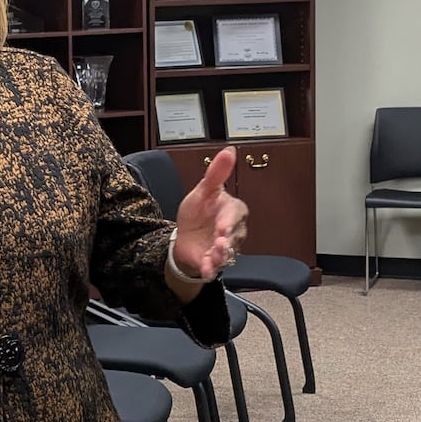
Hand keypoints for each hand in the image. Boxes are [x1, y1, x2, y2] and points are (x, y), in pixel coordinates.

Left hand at [173, 147, 248, 278]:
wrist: (184, 235)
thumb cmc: (198, 211)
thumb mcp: (203, 190)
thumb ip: (216, 173)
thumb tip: (228, 150)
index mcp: (232, 210)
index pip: (235, 214)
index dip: (230, 221)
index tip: (223, 226)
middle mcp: (233, 231)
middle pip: (234, 236)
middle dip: (228, 241)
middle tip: (220, 243)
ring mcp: (224, 247)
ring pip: (228, 253)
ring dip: (221, 256)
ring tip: (214, 258)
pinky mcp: (213, 261)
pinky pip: (215, 266)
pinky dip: (210, 269)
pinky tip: (206, 271)